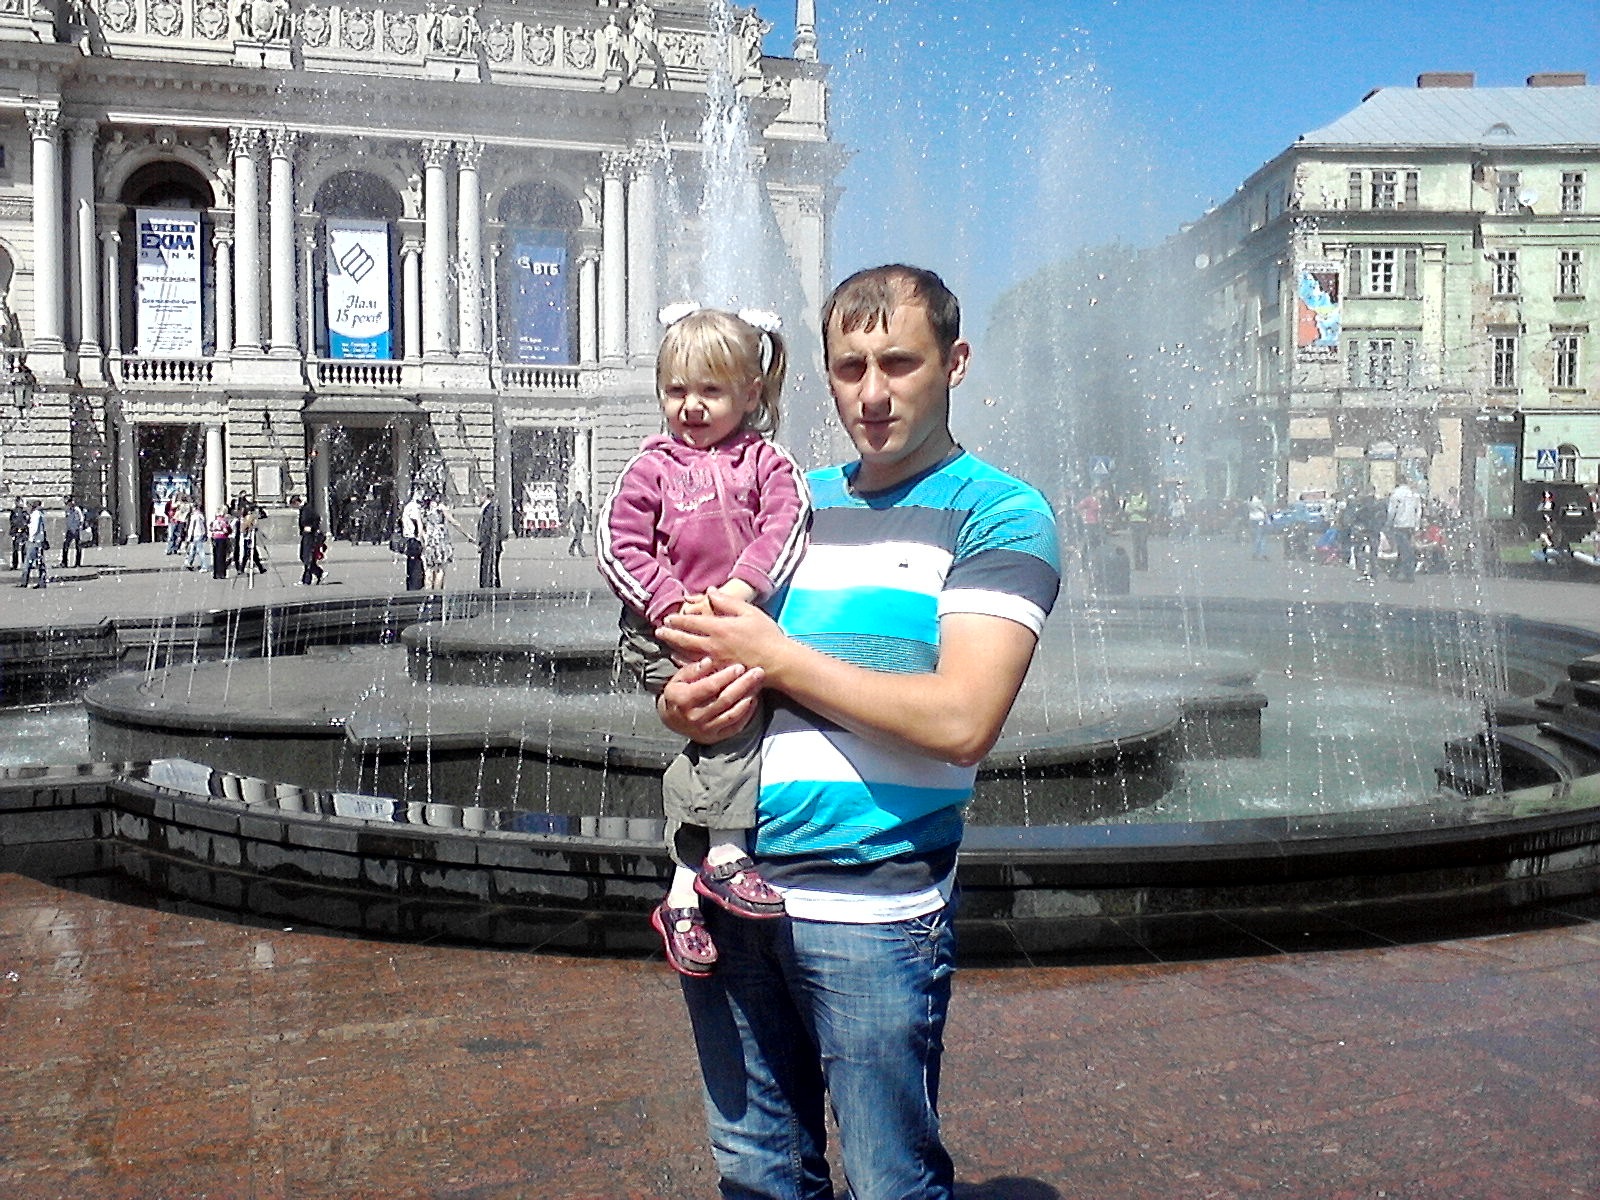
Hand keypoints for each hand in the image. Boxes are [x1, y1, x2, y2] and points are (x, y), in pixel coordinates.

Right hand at [657, 655, 764, 742]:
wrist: (672, 720)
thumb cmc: (678, 694)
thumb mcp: (679, 678)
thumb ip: (693, 669)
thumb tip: (709, 661)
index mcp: (683, 700)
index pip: (710, 687)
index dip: (726, 676)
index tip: (739, 667)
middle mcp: (695, 717)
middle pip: (725, 700)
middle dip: (744, 684)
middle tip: (758, 672)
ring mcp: (706, 729)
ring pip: (733, 713)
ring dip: (748, 698)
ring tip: (758, 684)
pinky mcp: (715, 737)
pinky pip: (735, 726)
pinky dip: (747, 713)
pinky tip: (753, 700)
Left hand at [658, 589, 785, 672]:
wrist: (778, 662)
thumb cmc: (766, 634)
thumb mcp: (749, 611)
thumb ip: (727, 601)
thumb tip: (710, 592)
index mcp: (719, 627)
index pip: (691, 622)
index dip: (677, 620)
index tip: (668, 618)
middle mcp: (712, 645)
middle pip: (684, 639)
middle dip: (670, 635)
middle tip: (659, 632)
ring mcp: (714, 661)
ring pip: (687, 655)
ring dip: (674, 648)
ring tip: (667, 644)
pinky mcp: (719, 673)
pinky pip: (696, 668)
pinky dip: (685, 663)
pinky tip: (680, 661)